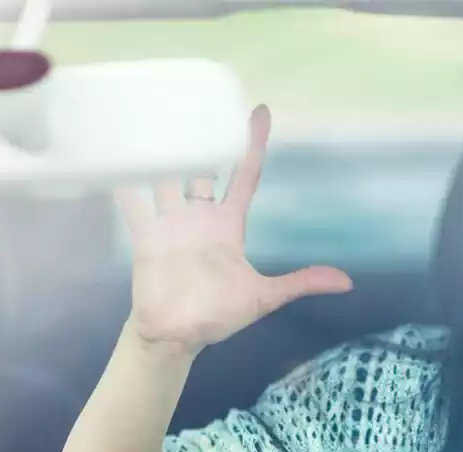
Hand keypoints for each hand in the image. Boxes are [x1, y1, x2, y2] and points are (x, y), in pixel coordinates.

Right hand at [118, 104, 351, 353]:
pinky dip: (124, 180)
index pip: (244, 175)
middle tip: (197, 101)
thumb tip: (347, 282)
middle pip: (201, 166)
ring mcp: (171, 224)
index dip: (252, 144)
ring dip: (161, 150)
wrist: (177, 338)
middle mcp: (199, 218)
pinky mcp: (146, 237)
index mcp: (228, 226)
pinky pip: (133, 203)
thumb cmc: (219, 316)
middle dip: (200, 137)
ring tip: (155, 115)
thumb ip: (301, 283)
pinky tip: (115, 153)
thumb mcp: (265, 297)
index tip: (259, 111)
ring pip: (166, 175)